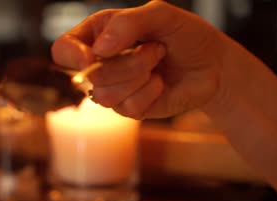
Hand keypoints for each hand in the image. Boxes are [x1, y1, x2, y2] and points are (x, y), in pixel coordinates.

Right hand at [51, 0, 227, 118]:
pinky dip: (150, 92)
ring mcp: (114, 89)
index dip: (72, 56)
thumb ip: (128, 23)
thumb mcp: (161, 15)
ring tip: (158, 63)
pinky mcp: (129, 109)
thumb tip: (98, 50)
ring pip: (106, 95)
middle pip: (91, 75)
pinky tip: (160, 83)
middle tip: (155, 48)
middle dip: (130, 61)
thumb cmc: (185, 35)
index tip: (93, 57)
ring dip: (140, 75)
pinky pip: (128, 108)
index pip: (63, 49)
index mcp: (98, 35)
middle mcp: (101, 63)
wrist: (213, 65)